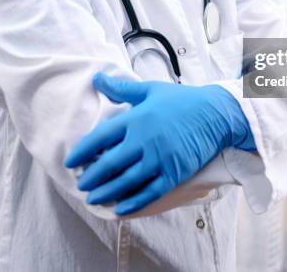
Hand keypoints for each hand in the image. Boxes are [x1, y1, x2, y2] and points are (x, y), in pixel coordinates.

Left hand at [64, 72, 254, 214]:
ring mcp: (160, 159)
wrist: (215, 113)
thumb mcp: (150, 90)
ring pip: (126, 182)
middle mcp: (145, 141)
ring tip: (94, 198)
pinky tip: (121, 208)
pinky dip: (133, 202)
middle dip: (91, 177)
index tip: (71, 162)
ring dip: (106, 193)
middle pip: (109, 164)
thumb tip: (97, 79)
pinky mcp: (174, 173)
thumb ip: (121, 89)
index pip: (101, 137)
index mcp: (136, 118)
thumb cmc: (181, 100)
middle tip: (81, 184)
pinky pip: (149, 193)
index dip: (82, 151)